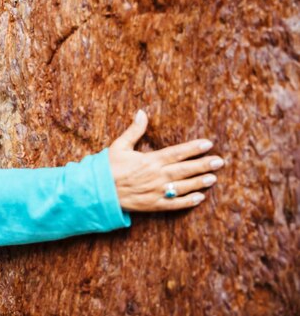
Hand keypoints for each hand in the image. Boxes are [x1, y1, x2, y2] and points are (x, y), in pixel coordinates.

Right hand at [108, 110, 223, 211]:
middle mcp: (156, 176)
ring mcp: (155, 191)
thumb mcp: (119, 145)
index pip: (176, 152)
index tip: (208, 144)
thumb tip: (142, 112)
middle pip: (184, 169)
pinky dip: (187, 202)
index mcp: (149, 160)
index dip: (193, 148)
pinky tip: (199, 198)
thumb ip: (134, 130)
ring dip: (199, 182)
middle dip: (203, 165)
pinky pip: (174, 204)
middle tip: (219, 162)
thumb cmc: (108, 167)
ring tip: (213, 178)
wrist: (98, 191)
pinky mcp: (153, 205)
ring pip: (182, 187)